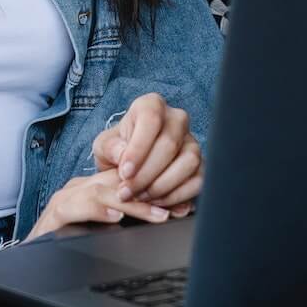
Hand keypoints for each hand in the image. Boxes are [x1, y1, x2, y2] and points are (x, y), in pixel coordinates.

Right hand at [27, 167, 177, 241]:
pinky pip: (75, 206)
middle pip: (120, 182)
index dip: (157, 189)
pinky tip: (113, 217)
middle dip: (150, 193)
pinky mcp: (53, 215)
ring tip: (154, 213)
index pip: (130, 179)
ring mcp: (67, 199)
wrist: (30, 260)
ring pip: (101, 190)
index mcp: (95, 188)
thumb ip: (129, 218)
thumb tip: (167, 216)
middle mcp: (81, 188)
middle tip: (175, 207)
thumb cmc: (69, 242)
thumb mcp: (104, 227)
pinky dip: (95, 210)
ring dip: (131, 203)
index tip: (182, 204)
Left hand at [90, 93, 200, 216]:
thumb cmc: (118, 150)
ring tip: (140, 197)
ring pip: (188, 162)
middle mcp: (177, 119)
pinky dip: (177, 196)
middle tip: (127, 192)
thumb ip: (110, 148)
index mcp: (151, 105)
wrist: (132, 165)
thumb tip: (123, 155)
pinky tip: (156, 201)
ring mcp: (192, 142)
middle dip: (146, 174)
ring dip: (162, 185)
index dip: (138, 148)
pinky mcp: (202, 166)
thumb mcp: (104, 146)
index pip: (150, 119)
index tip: (125, 172)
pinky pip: (198, 181)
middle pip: (169, 144)